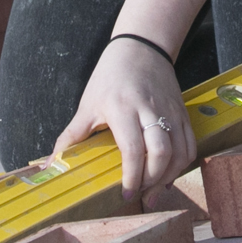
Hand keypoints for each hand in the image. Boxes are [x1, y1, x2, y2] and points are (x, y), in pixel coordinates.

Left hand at [54, 37, 193, 198]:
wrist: (141, 47)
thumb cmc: (111, 76)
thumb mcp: (88, 104)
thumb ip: (72, 135)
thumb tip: (52, 162)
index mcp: (123, 108)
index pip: (132, 149)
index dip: (131, 175)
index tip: (125, 193)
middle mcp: (150, 111)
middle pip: (161, 153)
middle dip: (152, 180)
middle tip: (140, 195)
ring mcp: (170, 111)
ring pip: (179, 151)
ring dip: (169, 176)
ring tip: (155, 191)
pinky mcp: (182, 112)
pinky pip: (189, 143)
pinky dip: (182, 164)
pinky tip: (169, 175)